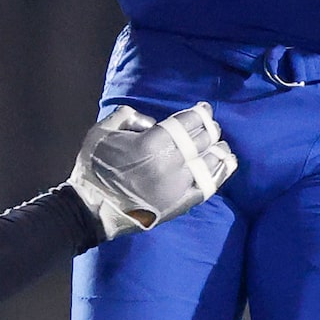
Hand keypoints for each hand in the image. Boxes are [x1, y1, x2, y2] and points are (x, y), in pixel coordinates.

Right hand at [68, 102, 236, 239]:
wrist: (92, 210)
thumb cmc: (94, 168)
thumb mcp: (102, 131)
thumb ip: (127, 116)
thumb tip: (151, 122)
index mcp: (153, 141)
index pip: (188, 121)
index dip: (200, 113)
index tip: (204, 109)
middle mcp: (171, 161)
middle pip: (202, 139)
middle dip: (209, 130)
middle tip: (211, 127)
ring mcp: (179, 184)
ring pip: (210, 161)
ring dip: (218, 150)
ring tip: (221, 145)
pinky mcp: (182, 203)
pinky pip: (209, 185)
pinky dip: (220, 172)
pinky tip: (226, 164)